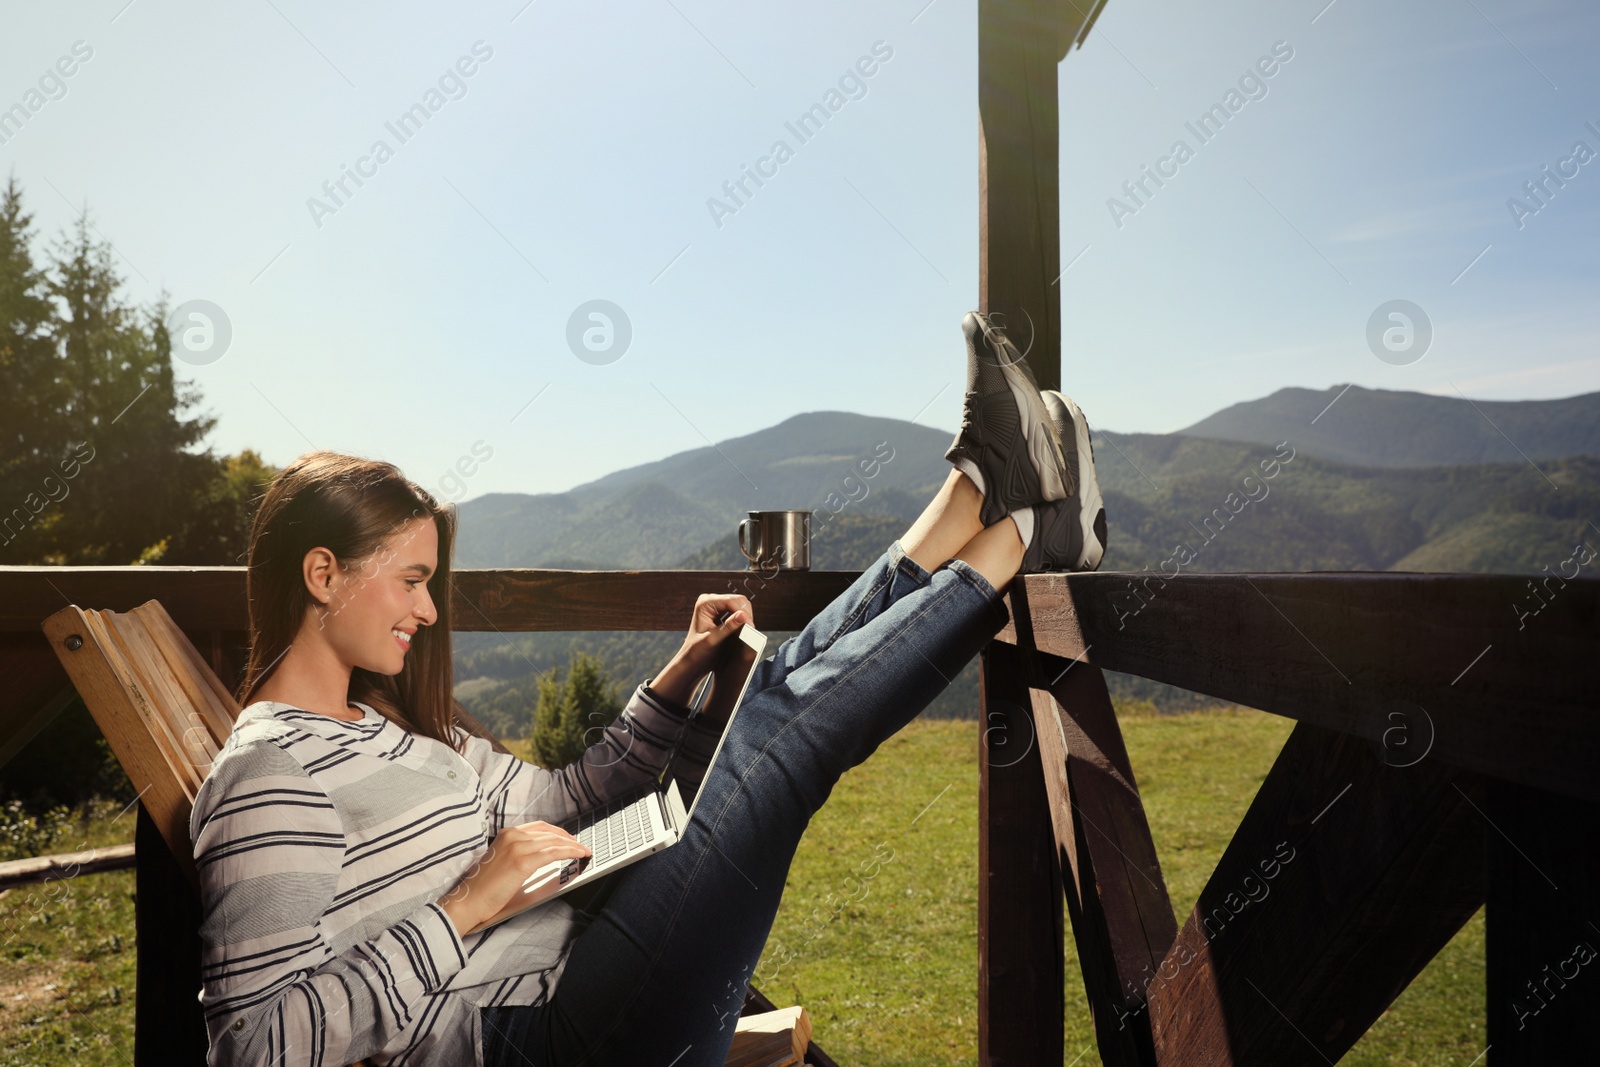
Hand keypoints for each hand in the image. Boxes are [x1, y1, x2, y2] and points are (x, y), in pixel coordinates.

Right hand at [438, 821, 591, 935]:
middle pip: (549, 832)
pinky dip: (570, 852)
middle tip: (581, 846)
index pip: (539, 827)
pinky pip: (554, 853)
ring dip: (574, 846)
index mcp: (506, 834)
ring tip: (584, 851)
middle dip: (569, 838)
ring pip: (554, 842)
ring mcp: (517, 847)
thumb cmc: (483, 888)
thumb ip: (517, 853)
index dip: (558, 832)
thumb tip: (541, 855)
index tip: (569, 838)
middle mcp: (513, 836)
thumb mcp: (500, 861)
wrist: (469, 901)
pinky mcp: (523, 862)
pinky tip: (579, 855)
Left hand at [650, 594, 754, 705]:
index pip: (731, 601)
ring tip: (747, 631)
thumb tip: (743, 615)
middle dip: (745, 614)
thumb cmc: (696, 652)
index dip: (743, 612)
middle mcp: (710, 600)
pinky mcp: (722, 612)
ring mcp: (716, 606)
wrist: (692, 661)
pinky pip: (738, 612)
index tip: (750, 626)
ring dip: (745, 617)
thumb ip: (728, 627)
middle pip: (738, 600)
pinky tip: (743, 630)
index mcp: (705, 603)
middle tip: (750, 630)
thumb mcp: (713, 640)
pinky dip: (743, 620)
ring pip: (741, 605)